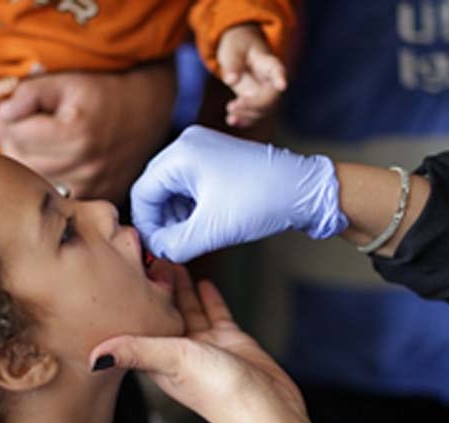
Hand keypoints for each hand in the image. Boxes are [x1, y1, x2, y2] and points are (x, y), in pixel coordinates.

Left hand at [0, 61, 175, 203]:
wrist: (146, 111)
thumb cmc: (102, 94)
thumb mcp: (63, 82)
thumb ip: (26, 95)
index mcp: (75, 134)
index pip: (15, 136)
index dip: (7, 122)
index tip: (11, 115)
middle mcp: (85, 166)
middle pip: (23, 163)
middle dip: (13, 144)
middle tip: (19, 130)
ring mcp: (94, 186)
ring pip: (38, 182)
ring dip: (29, 164)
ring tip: (37, 146)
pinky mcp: (100, 197)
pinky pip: (60, 196)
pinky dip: (52, 181)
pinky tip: (56, 164)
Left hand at [89, 263, 345, 422]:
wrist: (266, 411)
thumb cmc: (219, 392)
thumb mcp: (172, 361)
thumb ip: (135, 351)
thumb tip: (93, 357)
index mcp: (159, 358)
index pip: (140, 322)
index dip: (132, 299)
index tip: (125, 271)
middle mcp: (179, 352)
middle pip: (162, 312)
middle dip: (155, 287)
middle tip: (148, 256)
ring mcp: (205, 346)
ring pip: (188, 308)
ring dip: (180, 287)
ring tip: (171, 260)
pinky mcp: (230, 341)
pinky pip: (215, 313)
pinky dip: (208, 297)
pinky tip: (204, 281)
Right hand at [131, 125, 348, 262]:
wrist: (305, 190)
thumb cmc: (261, 203)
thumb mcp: (213, 230)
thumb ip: (175, 245)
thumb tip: (156, 252)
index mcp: (181, 154)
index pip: (143, 192)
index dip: (146, 225)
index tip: (155, 250)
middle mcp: (188, 143)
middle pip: (155, 188)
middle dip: (161, 221)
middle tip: (172, 247)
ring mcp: (203, 148)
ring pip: (173, 188)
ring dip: (176, 216)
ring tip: (191, 238)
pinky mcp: (216, 158)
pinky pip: (190, 184)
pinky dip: (191, 207)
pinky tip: (203, 225)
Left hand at [217, 24, 285, 127]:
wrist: (238, 50)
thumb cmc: (238, 44)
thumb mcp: (232, 48)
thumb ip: (232, 63)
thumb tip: (231, 80)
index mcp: (268, 63)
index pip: (277, 71)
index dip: (280, 78)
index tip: (282, 85)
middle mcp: (270, 81)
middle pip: (271, 98)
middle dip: (254, 105)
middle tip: (232, 106)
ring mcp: (263, 93)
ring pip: (263, 110)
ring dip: (247, 114)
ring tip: (229, 108)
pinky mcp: (255, 102)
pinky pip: (253, 115)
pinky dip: (243, 121)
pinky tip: (230, 121)